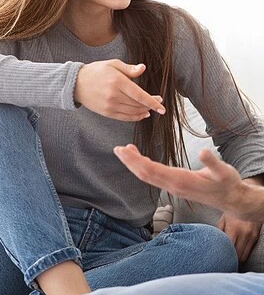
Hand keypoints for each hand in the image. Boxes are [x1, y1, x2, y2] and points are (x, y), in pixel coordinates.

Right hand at [74, 60, 165, 120]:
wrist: (76, 84)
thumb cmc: (96, 71)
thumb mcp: (113, 64)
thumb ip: (129, 69)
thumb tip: (143, 68)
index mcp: (117, 82)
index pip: (140, 95)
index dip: (153, 102)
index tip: (162, 106)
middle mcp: (114, 96)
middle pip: (138, 104)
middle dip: (151, 105)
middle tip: (158, 101)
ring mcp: (110, 106)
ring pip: (133, 112)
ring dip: (144, 111)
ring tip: (150, 108)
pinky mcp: (107, 113)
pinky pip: (125, 117)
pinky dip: (135, 117)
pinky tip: (141, 114)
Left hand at [113, 145, 245, 214]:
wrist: (231, 199)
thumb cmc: (227, 183)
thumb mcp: (224, 171)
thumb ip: (213, 163)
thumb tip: (204, 152)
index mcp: (181, 181)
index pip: (153, 170)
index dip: (137, 160)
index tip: (125, 150)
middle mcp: (173, 186)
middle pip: (145, 174)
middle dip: (129, 162)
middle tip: (116, 149)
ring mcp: (173, 187)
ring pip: (148, 177)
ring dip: (134, 164)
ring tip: (123, 152)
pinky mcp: (174, 186)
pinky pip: (154, 177)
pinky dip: (143, 167)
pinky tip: (139, 159)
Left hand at [217, 213, 260, 261]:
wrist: (248, 202)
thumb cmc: (233, 209)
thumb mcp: (223, 218)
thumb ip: (219, 230)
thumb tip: (214, 241)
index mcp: (234, 228)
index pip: (229, 248)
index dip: (224, 253)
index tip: (219, 255)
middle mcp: (244, 234)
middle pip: (237, 255)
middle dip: (231, 257)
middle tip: (225, 256)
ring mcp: (251, 236)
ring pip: (244, 255)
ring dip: (238, 256)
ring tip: (231, 254)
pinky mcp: (256, 237)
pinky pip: (249, 250)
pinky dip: (244, 252)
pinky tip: (238, 248)